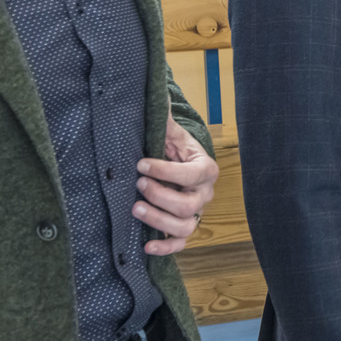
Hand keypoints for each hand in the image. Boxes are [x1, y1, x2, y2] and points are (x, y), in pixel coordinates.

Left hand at [133, 116, 218, 254]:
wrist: (175, 163)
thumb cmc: (171, 148)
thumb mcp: (169, 131)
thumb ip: (162, 117)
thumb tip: (155, 93)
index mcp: (205, 168)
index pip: (191, 174)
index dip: (166, 171)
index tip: (140, 164)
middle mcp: (204, 194)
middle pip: (188, 205)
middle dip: (160, 195)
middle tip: (138, 184)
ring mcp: (194, 213)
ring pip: (184, 226)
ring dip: (158, 220)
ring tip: (135, 208)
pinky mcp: (182, 226)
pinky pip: (179, 243)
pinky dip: (164, 247)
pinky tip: (145, 245)